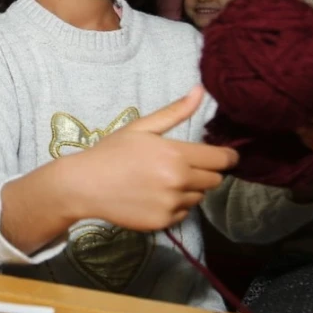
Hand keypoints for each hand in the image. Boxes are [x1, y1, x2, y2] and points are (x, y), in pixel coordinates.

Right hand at [68, 87, 238, 231]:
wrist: (84, 185)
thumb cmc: (111, 152)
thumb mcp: (141, 127)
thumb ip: (175, 112)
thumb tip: (200, 90)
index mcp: (176, 155)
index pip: (221, 159)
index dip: (228, 157)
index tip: (227, 156)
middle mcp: (178, 182)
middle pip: (214, 180)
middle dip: (206, 172)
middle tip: (185, 166)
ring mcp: (171, 205)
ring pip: (199, 197)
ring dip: (190, 189)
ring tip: (164, 181)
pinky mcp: (163, 223)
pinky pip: (183, 214)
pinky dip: (175, 205)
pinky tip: (155, 196)